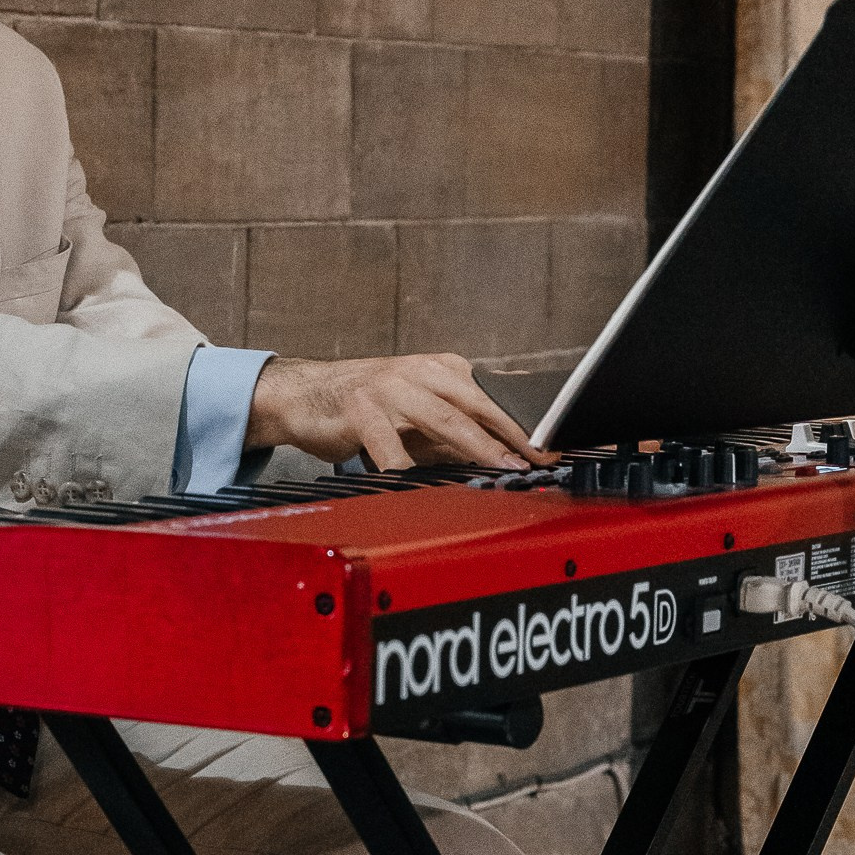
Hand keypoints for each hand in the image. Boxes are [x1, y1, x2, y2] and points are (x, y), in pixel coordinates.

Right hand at [244, 353, 538, 472]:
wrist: (302, 394)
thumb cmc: (364, 407)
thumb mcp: (418, 412)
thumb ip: (455, 432)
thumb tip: (503, 457)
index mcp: (442, 369)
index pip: (494, 394)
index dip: (525, 420)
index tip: (552, 445)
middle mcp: (420, 371)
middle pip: (478, 402)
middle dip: (514, 432)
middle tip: (540, 457)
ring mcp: (390, 387)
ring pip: (444, 419)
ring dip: (477, 446)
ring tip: (501, 467)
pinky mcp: (360, 408)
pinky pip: (391, 445)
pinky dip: (410, 469)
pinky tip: (426, 485)